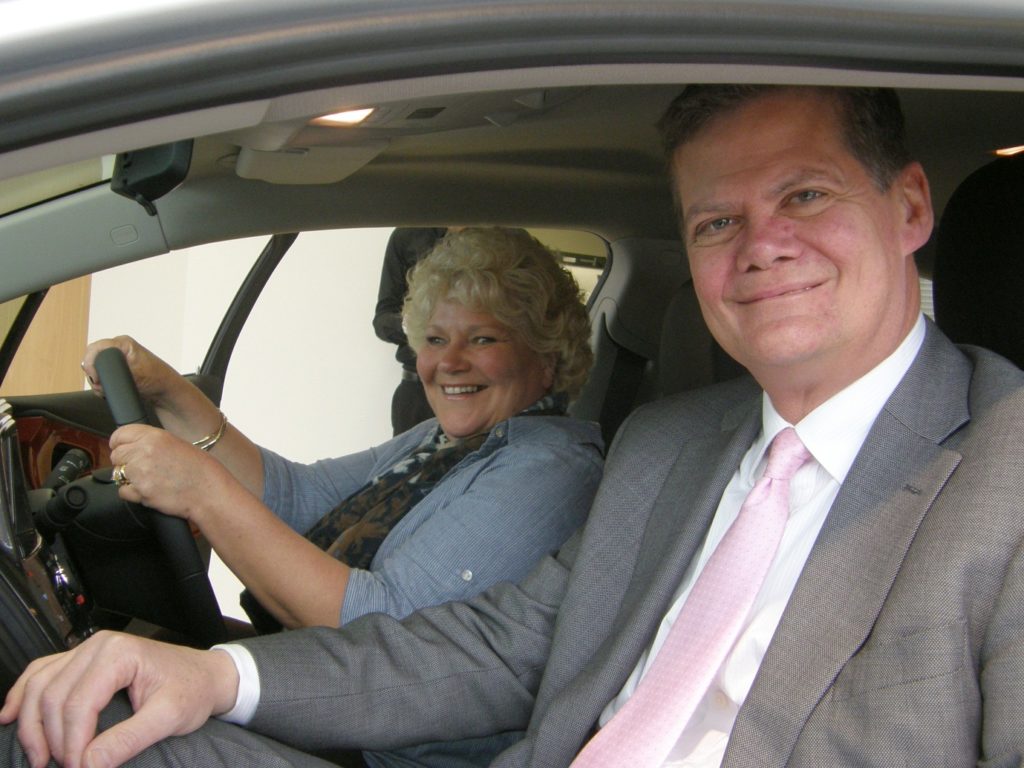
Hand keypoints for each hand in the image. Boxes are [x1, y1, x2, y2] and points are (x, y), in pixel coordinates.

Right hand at [0, 631, 238, 767]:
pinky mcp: (83, 660)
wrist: (206, 675)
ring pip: (39, 685)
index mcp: (119, 653)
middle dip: (50, 737)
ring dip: (30, 723)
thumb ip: (129, 740)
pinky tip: (9, 717)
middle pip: (52, 695)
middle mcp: (98, 645)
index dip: (73, 742)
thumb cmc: (192, 689)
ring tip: (38, 757)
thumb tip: (89, 764)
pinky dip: (23, 696)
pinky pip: (42, 673)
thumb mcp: (170, 717)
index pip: (78, 702)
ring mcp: (88, 650)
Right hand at [81, 337, 181, 406]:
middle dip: (93, 375)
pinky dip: (101, 385)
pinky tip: (108, 391)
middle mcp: (118, 349)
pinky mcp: (117, 371)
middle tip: (101, 386)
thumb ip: (114, 372)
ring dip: (97, 382)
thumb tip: (95, 376)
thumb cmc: (157, 380)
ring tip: (107, 390)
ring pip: (94, 369)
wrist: (165, 392)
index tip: (96, 378)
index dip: (91, 364)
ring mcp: (117, 360)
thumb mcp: (134, 373)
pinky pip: (100, 376)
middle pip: (92, 359)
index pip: (95, 348)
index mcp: (123, 343)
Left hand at [109, 425, 235, 524]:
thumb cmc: (200, 469)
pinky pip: (123, 491)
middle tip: (141, 468)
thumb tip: (133, 447)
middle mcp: (144, 452)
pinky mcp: (140, 492)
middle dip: (125, 462)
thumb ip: (152, 443)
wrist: (209, 492)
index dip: (119, 443)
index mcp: (154, 436)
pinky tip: (150, 490)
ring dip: (129, 477)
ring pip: (117, 473)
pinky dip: (133, 493)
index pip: (119, 435)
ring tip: (150, 480)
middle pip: (116, 455)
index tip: (123, 448)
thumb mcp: (177, 444)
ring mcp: (140, 473)